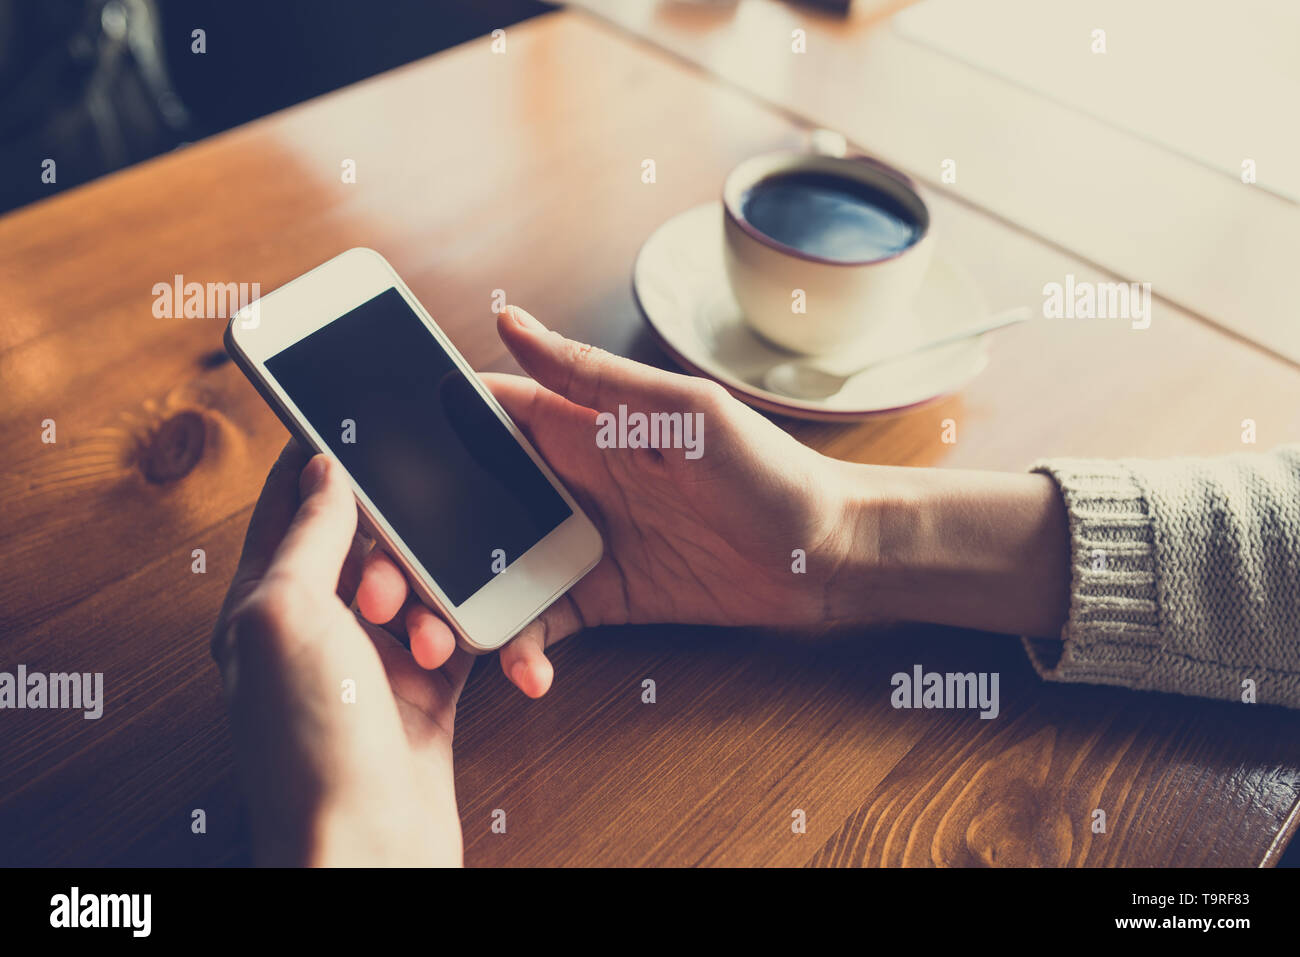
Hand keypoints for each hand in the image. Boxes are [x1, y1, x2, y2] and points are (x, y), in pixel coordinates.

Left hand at [211, 442, 472, 865]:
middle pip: (368, 541)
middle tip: (398, 577)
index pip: (288, 505)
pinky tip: (478, 646)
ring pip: (421, 582)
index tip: (361, 419)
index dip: (321, 459)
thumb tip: (322, 468)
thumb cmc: (308, 746)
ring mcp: (372, 659)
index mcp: (261, 603)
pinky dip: (472, 632)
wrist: (368, 845)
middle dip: (397, 546)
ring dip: (436, 598)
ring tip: (425, 641)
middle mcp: (315, 628)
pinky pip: (458, 631)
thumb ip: (306, 535)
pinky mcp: (425, 688)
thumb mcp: (286, 615)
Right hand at [354, 306, 870, 698]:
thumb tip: (509, 319)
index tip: (367, 459)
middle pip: (470, 501)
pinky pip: (541, 625)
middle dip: (421, 538)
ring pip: (492, 569)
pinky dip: (520, 650)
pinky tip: (522, 673)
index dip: (423, 431)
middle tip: (383, 581)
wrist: (830, 555)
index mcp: (581, 425)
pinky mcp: (603, 598)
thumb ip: (593, 377)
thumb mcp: (681, 412)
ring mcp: (582, 543)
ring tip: (438, 642)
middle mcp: (570, 481)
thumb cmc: (769, 469)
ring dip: (458, 604)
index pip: (483, 417)